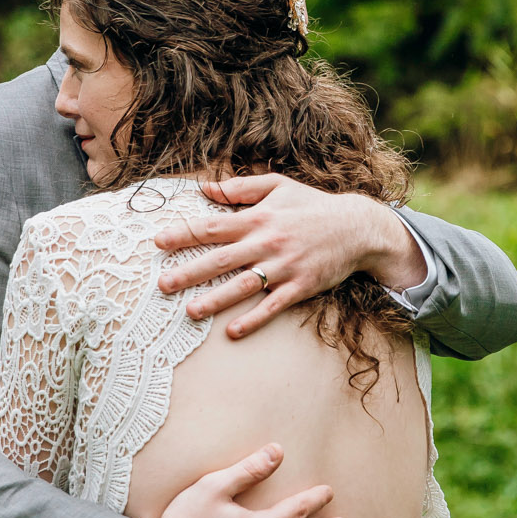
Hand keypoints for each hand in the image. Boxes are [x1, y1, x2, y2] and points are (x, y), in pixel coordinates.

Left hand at [153, 175, 427, 337]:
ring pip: (243, 285)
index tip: (158, 242)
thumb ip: (241, 188)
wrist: (357, 227)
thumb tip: (206, 188)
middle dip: (189, 271)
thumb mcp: (278, 186)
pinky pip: (273, 306)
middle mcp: (267, 242)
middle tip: (162, 284)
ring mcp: (284, 267)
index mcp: (258, 218)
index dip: (184, 234)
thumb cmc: (313, 206)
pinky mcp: (300, 286)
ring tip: (190, 311)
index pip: (213, 226)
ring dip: (215, 299)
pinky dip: (253, 319)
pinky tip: (233, 331)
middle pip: (221, 259)